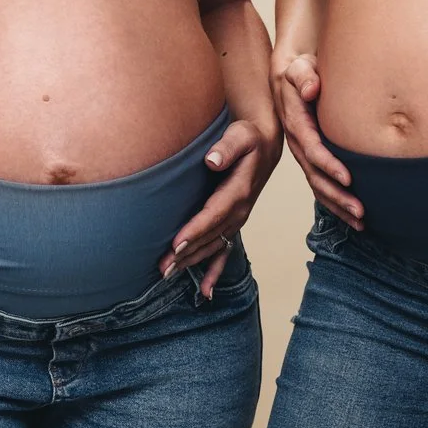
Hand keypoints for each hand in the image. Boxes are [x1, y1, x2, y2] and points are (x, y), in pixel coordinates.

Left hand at [161, 116, 276, 296]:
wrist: (264, 146)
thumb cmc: (248, 138)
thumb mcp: (241, 136)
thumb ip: (226, 147)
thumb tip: (211, 160)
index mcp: (238, 192)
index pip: (213, 215)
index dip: (195, 230)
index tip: (177, 243)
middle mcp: (239, 211)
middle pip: (210, 237)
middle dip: (187, 253)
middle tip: (163, 267)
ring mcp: (237, 220)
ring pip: (212, 246)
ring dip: (191, 262)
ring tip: (168, 275)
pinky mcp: (233, 223)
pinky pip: (224, 252)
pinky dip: (214, 272)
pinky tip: (204, 292)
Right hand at [275, 53, 358, 228]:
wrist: (289, 75)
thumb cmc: (299, 70)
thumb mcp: (298, 67)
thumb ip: (304, 76)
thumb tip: (309, 90)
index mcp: (297, 124)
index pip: (313, 149)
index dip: (329, 165)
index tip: (348, 179)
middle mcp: (298, 144)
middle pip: (316, 176)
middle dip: (338, 196)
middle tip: (361, 211)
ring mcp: (303, 154)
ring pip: (319, 186)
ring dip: (338, 206)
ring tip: (362, 222)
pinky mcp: (311, 158)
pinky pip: (322, 184)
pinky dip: (336, 202)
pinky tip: (353, 216)